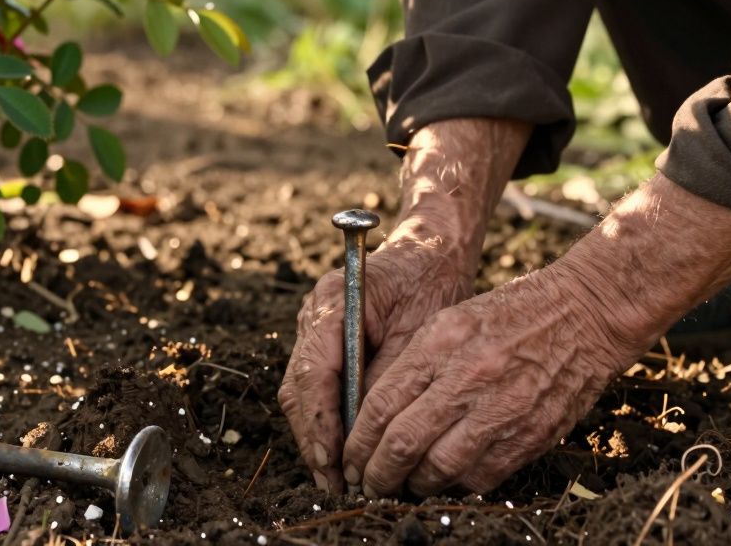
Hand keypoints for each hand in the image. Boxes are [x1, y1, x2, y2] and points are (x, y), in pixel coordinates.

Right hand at [278, 223, 476, 491]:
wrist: (430, 248)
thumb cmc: (430, 282)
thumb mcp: (420, 331)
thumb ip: (390, 377)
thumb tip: (369, 431)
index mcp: (334, 302)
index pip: (315, 371)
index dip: (320, 421)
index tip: (331, 461)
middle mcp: (313, 314)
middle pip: (300, 386)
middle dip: (314, 438)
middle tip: (333, 483)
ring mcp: (313, 327)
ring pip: (302, 390)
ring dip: (316, 434)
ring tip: (335, 477)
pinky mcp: (324, 340)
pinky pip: (316, 384)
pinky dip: (325, 417)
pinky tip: (340, 450)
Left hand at [339, 173, 730, 496]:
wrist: (585, 314)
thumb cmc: (512, 314)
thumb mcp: (452, 320)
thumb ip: (413, 364)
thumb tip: (375, 413)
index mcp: (441, 343)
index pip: (382, 405)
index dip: (359, 441)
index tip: (350, 457)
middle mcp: (468, 377)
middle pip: (403, 444)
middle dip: (377, 473)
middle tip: (367, 483)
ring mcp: (501, 409)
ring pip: (439, 469)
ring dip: (414, 485)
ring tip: (404, 485)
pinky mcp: (530, 434)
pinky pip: (481, 476)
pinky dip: (456, 485)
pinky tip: (446, 479)